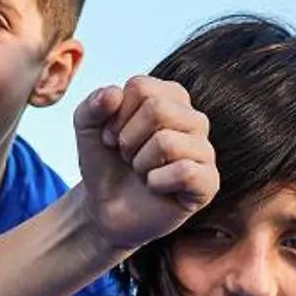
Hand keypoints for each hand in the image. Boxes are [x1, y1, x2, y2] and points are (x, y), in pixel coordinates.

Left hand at [73, 75, 219, 253]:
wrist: (107, 208)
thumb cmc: (105, 162)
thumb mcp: (86, 127)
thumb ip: (92, 105)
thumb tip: (114, 93)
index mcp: (170, 96)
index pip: (141, 87)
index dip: (116, 115)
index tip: (112, 136)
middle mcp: (194, 118)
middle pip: (157, 109)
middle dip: (128, 139)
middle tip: (127, 156)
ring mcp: (205, 150)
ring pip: (167, 141)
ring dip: (140, 162)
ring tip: (141, 171)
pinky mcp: (209, 182)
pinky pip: (185, 171)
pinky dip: (157, 183)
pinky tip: (155, 187)